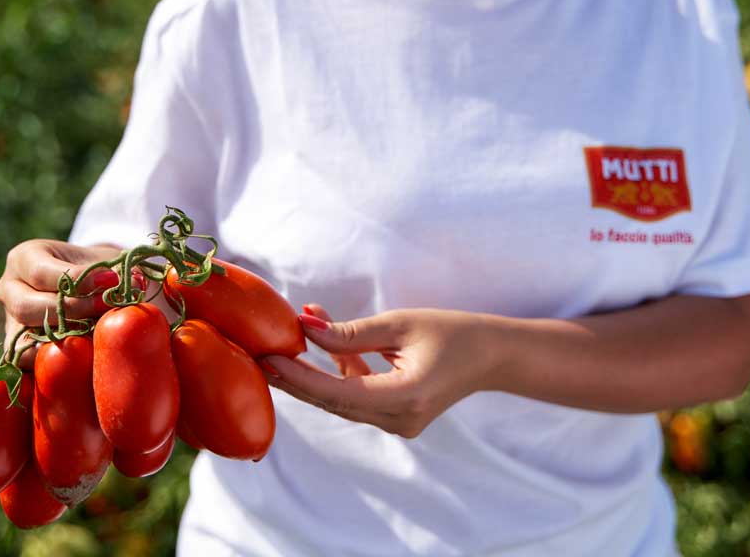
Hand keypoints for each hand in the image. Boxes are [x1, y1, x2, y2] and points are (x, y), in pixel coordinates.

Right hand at [0, 239, 122, 367]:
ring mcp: (10, 323)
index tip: (112, 281)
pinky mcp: (18, 351)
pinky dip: (54, 362)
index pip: (41, 273)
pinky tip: (84, 355)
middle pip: (27, 307)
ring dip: (62, 340)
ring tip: (96, 333)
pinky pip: (28, 364)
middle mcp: (9, 290)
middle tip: (106, 307)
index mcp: (24, 258)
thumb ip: (118, 270)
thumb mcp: (106, 260)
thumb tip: (135, 284)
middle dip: (71, 310)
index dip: (77, 280)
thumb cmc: (97, 268)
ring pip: (23, 340)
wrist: (89, 288)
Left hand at [263, 304, 495, 438]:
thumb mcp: (400, 324)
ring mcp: (397, 424)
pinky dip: (337, 371)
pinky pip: (355, 396)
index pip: (339, 393)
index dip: (299, 376)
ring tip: (285, 337)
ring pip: (340, 400)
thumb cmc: (452, 333)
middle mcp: (399, 420)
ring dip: (313, 369)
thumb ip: (350, 332)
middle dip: (295, 377)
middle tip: (259, 352)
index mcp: (406, 398)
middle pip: (332, 402)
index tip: (268, 357)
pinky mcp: (394, 418)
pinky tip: (320, 339)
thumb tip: (305, 329)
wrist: (491, 355)